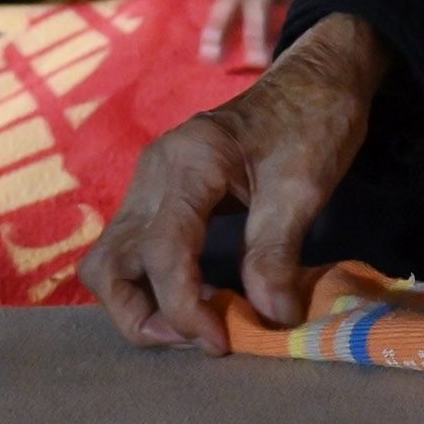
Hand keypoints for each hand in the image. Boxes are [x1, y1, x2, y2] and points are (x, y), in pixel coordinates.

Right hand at [81, 12, 390, 352]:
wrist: (314, 81)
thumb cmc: (313, 122)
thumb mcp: (304, 187)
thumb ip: (277, 252)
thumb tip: (271, 319)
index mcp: (189, 162)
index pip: (160, 250)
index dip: (182, 308)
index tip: (221, 342)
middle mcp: (154, 173)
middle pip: (109, 263)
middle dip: (141, 315)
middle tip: (199, 340)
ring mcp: (150, 184)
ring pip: (110, 261)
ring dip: (140, 305)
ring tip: (196, 327)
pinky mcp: (159, 196)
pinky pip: (133, 252)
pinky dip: (153, 286)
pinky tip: (197, 301)